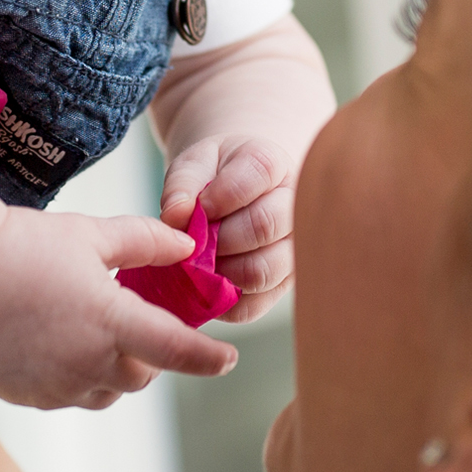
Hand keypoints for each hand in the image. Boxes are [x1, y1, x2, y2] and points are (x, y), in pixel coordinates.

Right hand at [0, 207, 236, 408]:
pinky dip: (79, 377)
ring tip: (93, 332)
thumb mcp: (91, 235)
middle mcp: (89, 361)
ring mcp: (59, 384)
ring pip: (109, 391)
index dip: (209, 359)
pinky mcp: (32, 396)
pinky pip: (72, 395)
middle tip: (136, 323)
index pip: (178, 351)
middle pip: (144, 375)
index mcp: (112, 320)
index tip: (227, 359)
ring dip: (116, 369)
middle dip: (150, 354)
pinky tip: (56, 342)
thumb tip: (186, 247)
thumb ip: (145, 242)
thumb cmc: (22, 247)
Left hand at [162, 134, 298, 322]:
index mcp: (274, 165)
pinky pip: (253, 306)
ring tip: (203, 261)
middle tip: (196, 240)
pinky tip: (209, 282)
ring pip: (263, 271)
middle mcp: (295, 207)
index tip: (197, 206)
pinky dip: (223, 300)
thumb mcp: (193, 165)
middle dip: (217, 238)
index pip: (258, 175)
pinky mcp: (281, 286)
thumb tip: (176, 216)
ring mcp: (294, 250)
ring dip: (221, 271)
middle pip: (264, 226)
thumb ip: (182, 184)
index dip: (219, 195)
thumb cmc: (213, 177)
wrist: (232, 194)